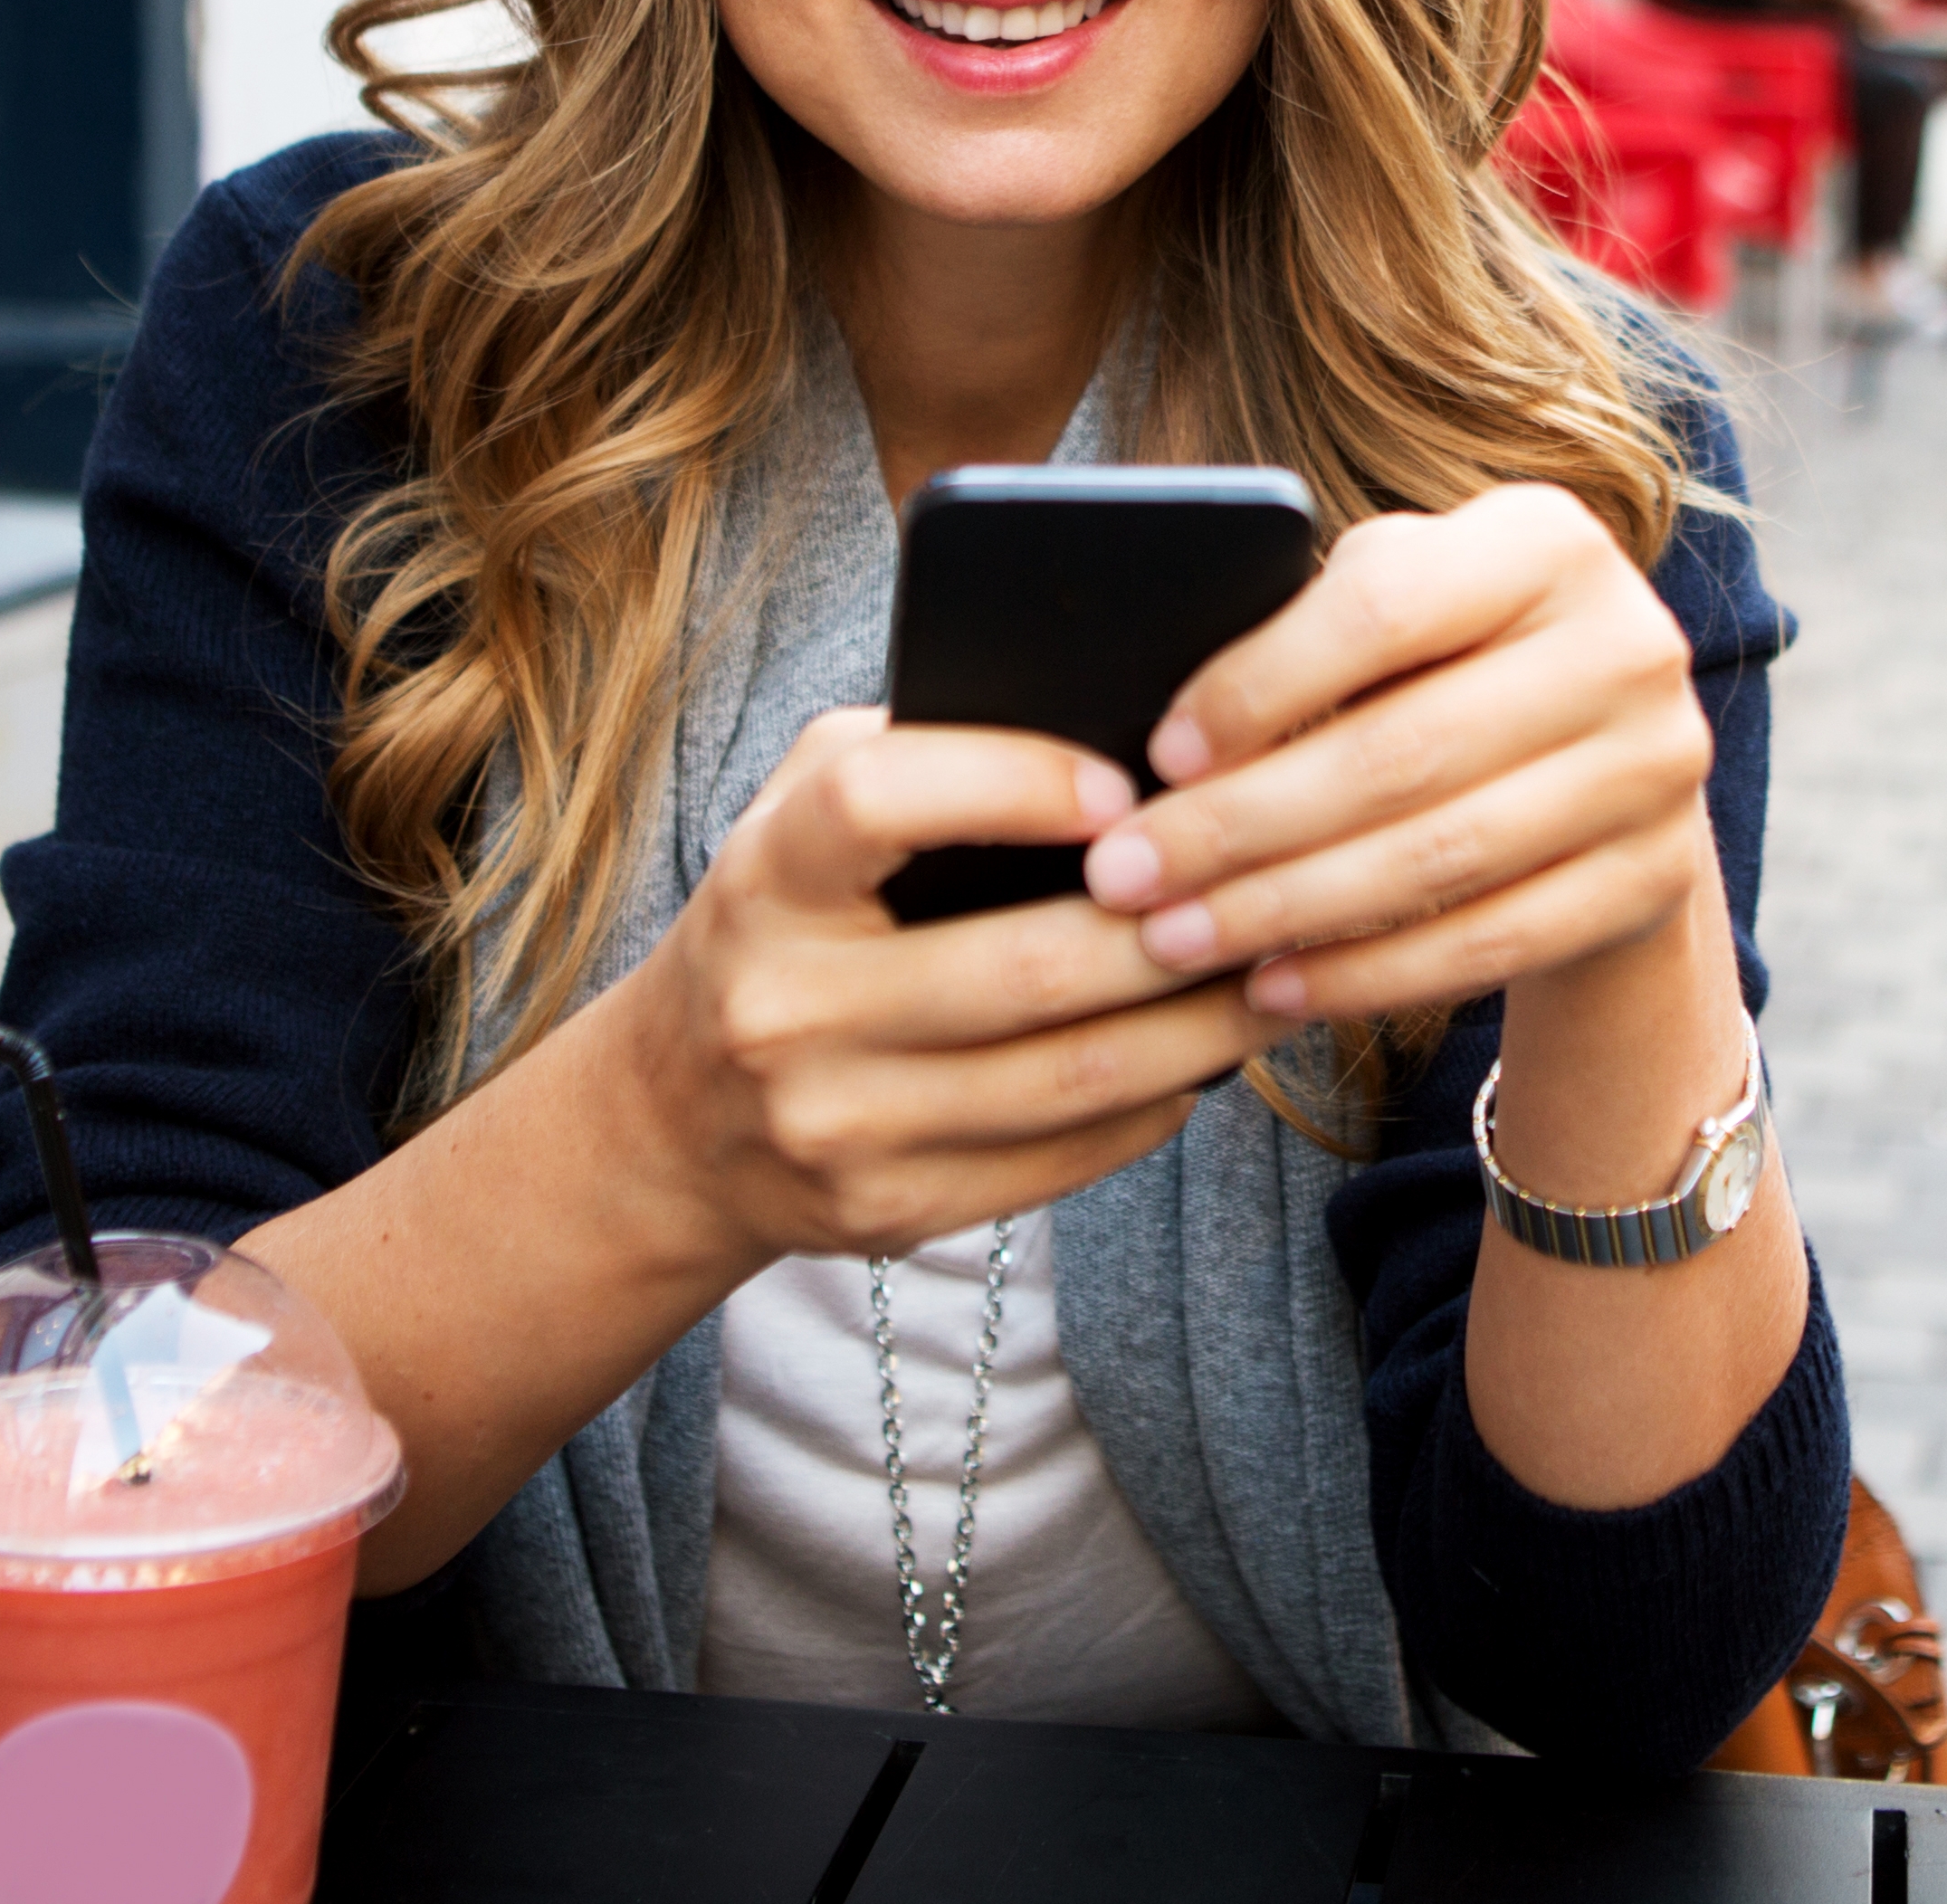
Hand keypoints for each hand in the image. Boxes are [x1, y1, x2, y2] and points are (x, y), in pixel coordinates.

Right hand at [607, 713, 1263, 1266]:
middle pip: (1027, 968)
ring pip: (1070, 1077)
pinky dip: (1153, 1108)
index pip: (880, 803)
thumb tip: (1105, 735)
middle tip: (1266, 892)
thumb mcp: (801, 808)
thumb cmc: (783, 922)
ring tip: (1272, 980)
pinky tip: (1203, 1064)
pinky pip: (1062, 1159)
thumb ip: (917, 751)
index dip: (1015, 782)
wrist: (674, 1119)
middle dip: (1172, 930)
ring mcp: (835, 1125)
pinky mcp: (887, 1211)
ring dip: (1199, 1031)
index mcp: (767, 877)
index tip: (1126, 786)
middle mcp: (786, 1008)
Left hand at [1079, 485, 1718, 1023]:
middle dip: (1242, 826)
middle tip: (1124, 879)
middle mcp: (1629, 643)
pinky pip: (1492, 942)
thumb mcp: (1403, 606)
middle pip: (1404, 750)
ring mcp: (1659, 767)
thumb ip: (1308, 629)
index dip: (1260, 685)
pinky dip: (1369, 974)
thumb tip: (1159, 738)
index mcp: (1549, 539)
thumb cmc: (1450, 665)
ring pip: (1442, 857)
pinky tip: (1275, 986)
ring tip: (1175, 940)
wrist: (1609, 761)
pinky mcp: (1656, 878)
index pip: (1384, 606)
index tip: (1158, 754)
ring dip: (1287, 910)